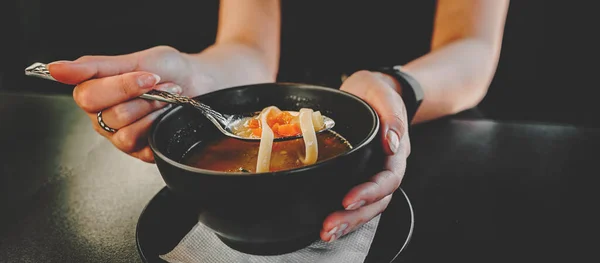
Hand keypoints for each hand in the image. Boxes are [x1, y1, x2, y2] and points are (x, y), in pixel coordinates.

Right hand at [48, 46, 215, 162]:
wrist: (199, 83)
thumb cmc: (168, 70)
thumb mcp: (134, 59)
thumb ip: (94, 67)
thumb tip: (55, 69)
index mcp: (94, 92)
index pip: (87, 95)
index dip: (120, 86)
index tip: (147, 75)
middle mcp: (102, 116)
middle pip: (107, 114)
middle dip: (142, 98)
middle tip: (160, 85)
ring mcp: (120, 135)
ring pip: (124, 131)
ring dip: (152, 111)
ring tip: (168, 98)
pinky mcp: (139, 151)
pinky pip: (140, 145)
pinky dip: (157, 126)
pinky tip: (166, 115)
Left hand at [320, 70, 410, 241]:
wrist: (369, 92)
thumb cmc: (376, 91)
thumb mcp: (383, 93)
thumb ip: (392, 115)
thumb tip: (392, 142)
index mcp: (395, 151)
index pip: (387, 179)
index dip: (369, 192)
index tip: (347, 199)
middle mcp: (385, 167)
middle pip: (377, 201)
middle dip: (354, 217)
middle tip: (330, 226)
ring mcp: (372, 173)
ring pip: (367, 206)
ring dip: (347, 222)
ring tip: (326, 232)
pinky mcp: (357, 175)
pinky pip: (355, 200)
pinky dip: (343, 214)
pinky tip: (327, 224)